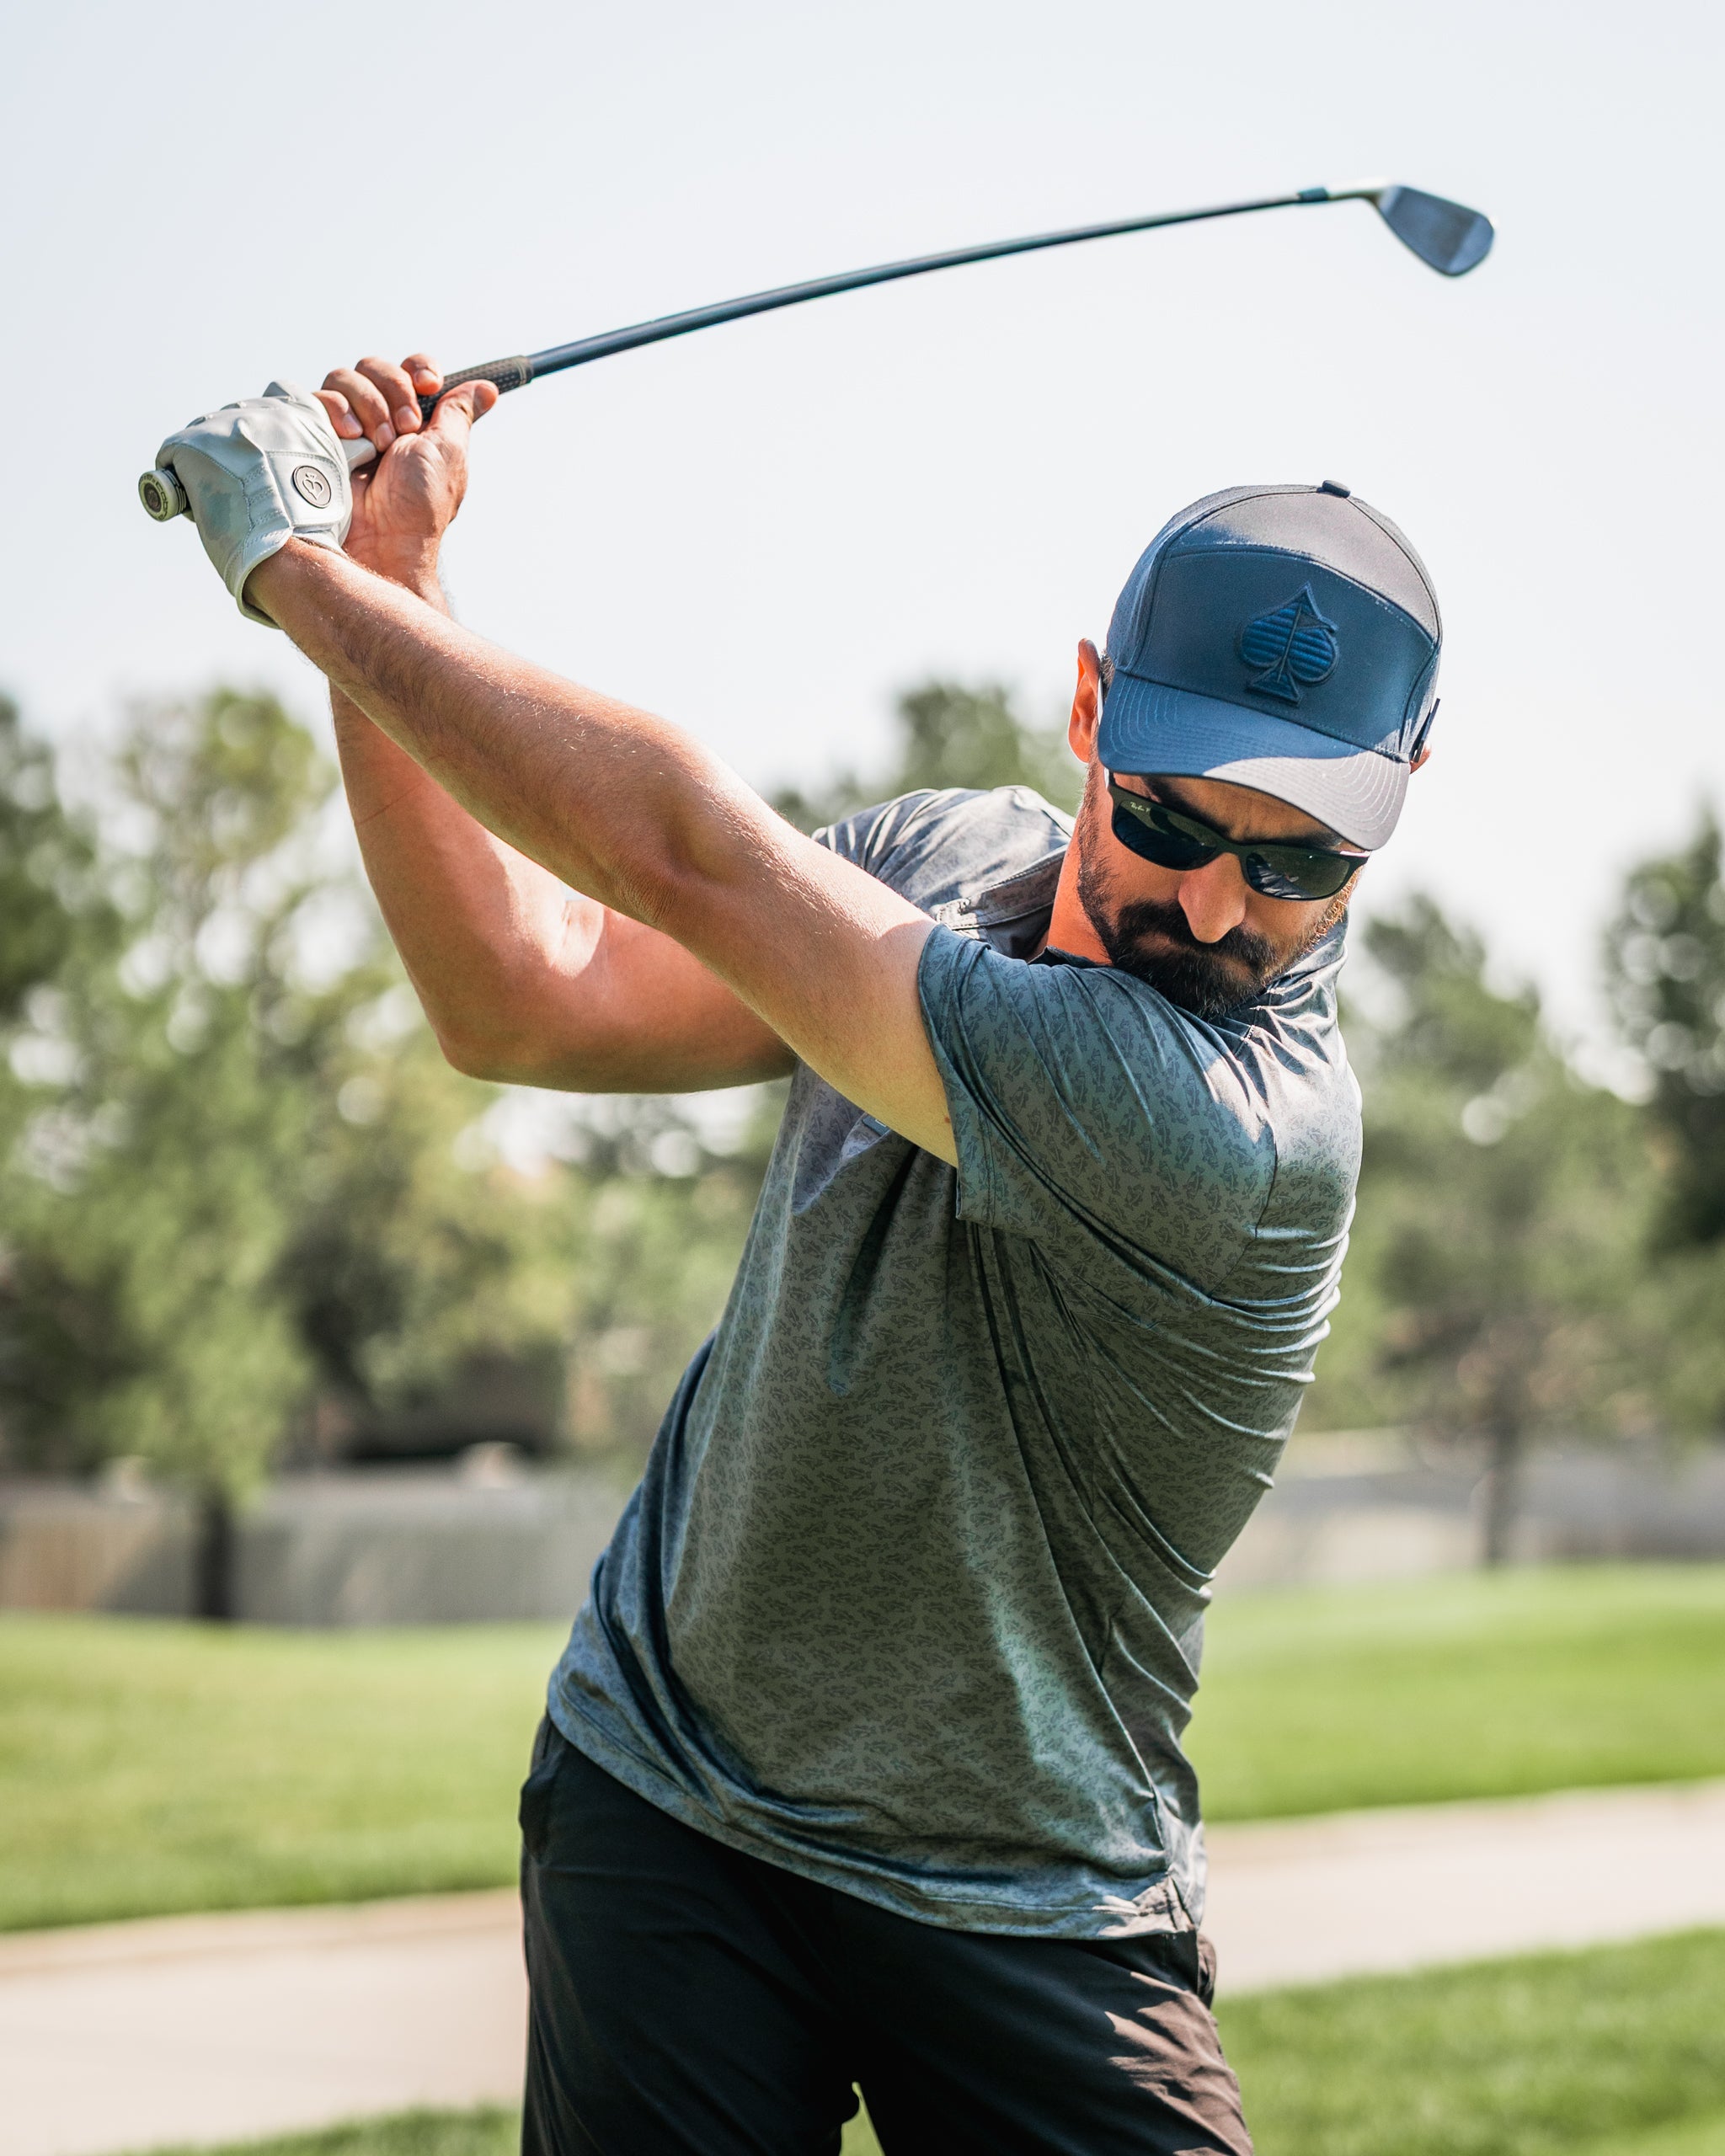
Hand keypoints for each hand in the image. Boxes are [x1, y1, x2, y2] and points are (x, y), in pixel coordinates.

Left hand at [155, 381, 351, 625]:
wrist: (289, 548)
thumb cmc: (316, 529)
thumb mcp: (336, 478)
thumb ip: (315, 456)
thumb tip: (296, 464)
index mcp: (303, 413)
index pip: (279, 393)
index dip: (267, 424)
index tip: (266, 452)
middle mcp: (262, 408)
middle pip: (235, 418)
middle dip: (234, 449)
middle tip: (245, 489)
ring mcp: (223, 422)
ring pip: (203, 438)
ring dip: (208, 464)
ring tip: (224, 502)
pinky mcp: (190, 442)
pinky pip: (172, 458)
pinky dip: (181, 481)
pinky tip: (200, 505)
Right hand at [316, 354, 497, 588]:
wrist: (382, 540)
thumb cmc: (419, 505)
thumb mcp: (448, 451)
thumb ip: (459, 412)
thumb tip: (488, 388)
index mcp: (413, 421)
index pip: (409, 369)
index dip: (417, 368)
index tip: (428, 383)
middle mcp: (378, 419)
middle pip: (375, 366)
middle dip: (394, 390)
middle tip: (406, 430)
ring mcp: (345, 427)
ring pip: (344, 377)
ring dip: (369, 404)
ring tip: (380, 445)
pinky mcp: (317, 435)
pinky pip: (318, 397)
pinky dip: (337, 409)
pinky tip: (352, 437)